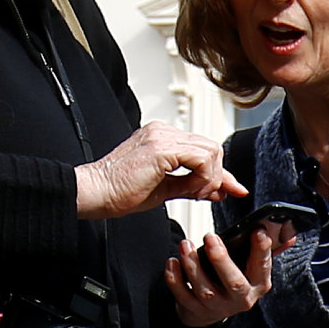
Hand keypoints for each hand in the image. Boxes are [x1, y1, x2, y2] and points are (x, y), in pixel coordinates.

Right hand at [77, 123, 243, 218]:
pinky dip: (202, 178)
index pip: (203, 149)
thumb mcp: (167, 188)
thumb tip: (219, 190)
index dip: (221, 172)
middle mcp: (163, 131)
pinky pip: (200, 159)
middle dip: (218, 176)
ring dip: (209, 178)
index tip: (232, 190)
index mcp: (163, 137)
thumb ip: (193, 186)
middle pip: (212, 148)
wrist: (97, 192)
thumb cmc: (121, 191)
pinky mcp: (161, 147)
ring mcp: (162, 136)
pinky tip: (190, 190)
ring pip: (210, 151)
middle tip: (206, 196)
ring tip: (193, 194)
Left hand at [165, 222, 278, 327]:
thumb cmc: (234, 280)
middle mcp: (241, 298)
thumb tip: (289, 234)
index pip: (263, 267)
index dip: (262, 251)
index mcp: (258, 284)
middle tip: (210, 237)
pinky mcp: (196, 310)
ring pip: (205, 289)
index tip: (257, 231)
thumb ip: (268, 250)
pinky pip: (183, 297)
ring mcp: (218, 306)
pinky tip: (172, 262)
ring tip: (185, 245)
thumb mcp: (253, 267)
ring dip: (193, 266)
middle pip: (234, 283)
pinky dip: (175, 280)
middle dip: (221, 259)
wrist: (210, 310)